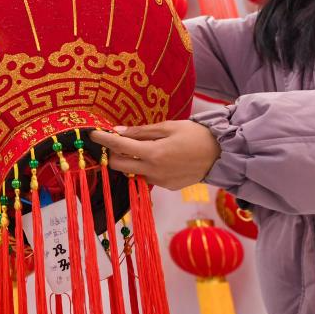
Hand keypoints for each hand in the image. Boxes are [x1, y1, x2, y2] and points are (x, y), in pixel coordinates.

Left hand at [90, 121, 221, 190]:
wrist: (222, 154)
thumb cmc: (195, 134)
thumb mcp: (168, 126)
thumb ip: (141, 131)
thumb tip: (118, 132)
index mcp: (153, 153)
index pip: (119, 148)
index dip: (103, 140)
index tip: (92, 134)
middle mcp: (154, 171)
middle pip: (119, 166)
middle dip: (111, 154)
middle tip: (113, 142)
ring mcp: (161, 182)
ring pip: (133, 172)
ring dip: (129, 162)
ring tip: (137, 148)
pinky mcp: (168, 187)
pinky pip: (148, 177)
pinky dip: (145, 167)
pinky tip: (156, 158)